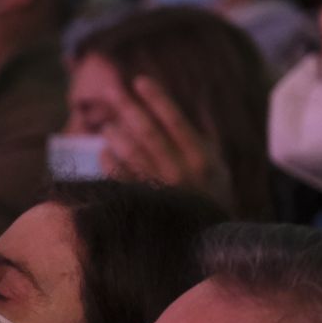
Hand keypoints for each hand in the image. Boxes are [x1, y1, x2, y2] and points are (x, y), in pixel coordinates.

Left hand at [101, 77, 233, 211]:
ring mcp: (160, 191)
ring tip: (108, 126)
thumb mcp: (215, 166)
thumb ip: (197, 139)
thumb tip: (171, 109)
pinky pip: (119, 178)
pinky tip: (105, 152)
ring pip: (131, 154)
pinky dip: (109, 161)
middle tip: (111, 91)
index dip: (157, 99)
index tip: (139, 80)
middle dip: (128, 108)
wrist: (208, 241)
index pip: (176, 121)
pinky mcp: (143, 205)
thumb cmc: (210, 194)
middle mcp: (181, 173)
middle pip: (149, 133)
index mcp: (202, 159)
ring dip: (115, 135)